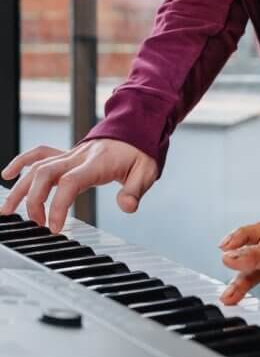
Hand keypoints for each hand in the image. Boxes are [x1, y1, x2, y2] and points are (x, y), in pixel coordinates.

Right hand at [0, 139, 157, 232]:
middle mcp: (79, 156)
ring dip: (20, 188)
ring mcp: (71, 154)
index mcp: (97, 162)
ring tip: (7, 212)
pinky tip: (7, 174)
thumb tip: (127, 207)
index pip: (69, 182)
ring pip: (37, 166)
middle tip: (36, 224)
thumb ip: (135, 190)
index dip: (58, 205)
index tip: (54, 227)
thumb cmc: (141, 152)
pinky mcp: (68, 154)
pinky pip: (41, 153)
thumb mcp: (147, 171)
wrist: (139, 129)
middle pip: (45, 173)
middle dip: (33, 200)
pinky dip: (22, 161)